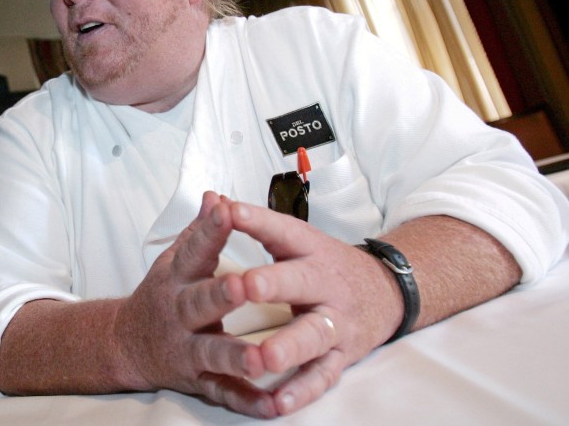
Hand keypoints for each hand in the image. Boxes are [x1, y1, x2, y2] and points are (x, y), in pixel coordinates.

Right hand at [113, 191, 279, 417]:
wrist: (127, 344)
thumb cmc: (162, 296)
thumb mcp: (175, 260)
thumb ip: (199, 232)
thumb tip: (216, 195)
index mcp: (177, 278)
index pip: (194, 249)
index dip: (209, 229)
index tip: (225, 209)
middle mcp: (179, 313)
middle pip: (200, 303)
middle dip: (220, 296)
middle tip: (243, 286)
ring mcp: (187, 349)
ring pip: (213, 353)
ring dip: (237, 356)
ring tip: (261, 358)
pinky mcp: (197, 380)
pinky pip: (223, 393)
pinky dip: (247, 402)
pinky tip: (270, 406)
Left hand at [227, 200, 401, 415]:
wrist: (388, 290)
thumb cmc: (323, 264)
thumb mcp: (295, 239)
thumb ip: (256, 225)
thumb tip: (215, 200)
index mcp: (309, 249)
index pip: (282, 230)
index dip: (257, 221)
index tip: (231, 212)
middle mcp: (324, 283)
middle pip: (299, 282)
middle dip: (273, 284)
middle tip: (245, 286)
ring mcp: (336, 321)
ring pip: (312, 335)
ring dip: (288, 346)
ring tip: (264, 357)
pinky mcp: (341, 355)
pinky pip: (321, 376)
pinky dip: (301, 390)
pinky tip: (278, 403)